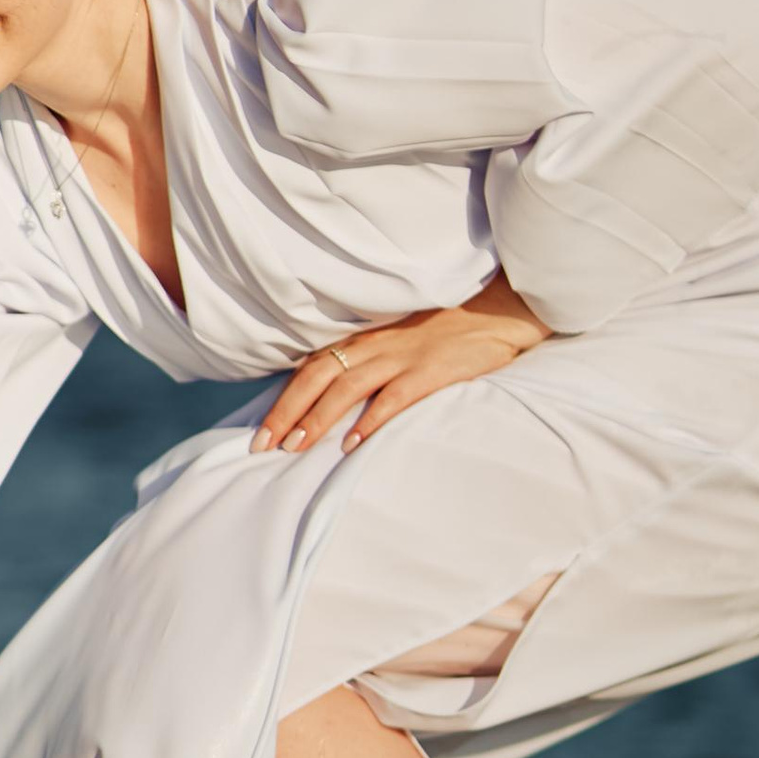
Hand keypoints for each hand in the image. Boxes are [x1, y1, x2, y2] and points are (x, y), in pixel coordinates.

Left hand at [252, 278, 550, 457]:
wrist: (499, 310)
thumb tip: (332, 397)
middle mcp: (374, 345)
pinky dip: (371, 420)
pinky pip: (394, 396)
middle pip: (317, 378)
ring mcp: (402, 356)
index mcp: (363, 339)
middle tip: (262, 447)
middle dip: (286, 413)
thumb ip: (368, 361)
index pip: (310, 369)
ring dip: (318, 418)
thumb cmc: (447, 330)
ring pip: (346, 387)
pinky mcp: (431, 369)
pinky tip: (353, 442)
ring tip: (296, 447)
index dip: (282, 400)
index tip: (259, 434)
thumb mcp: (398, 340)